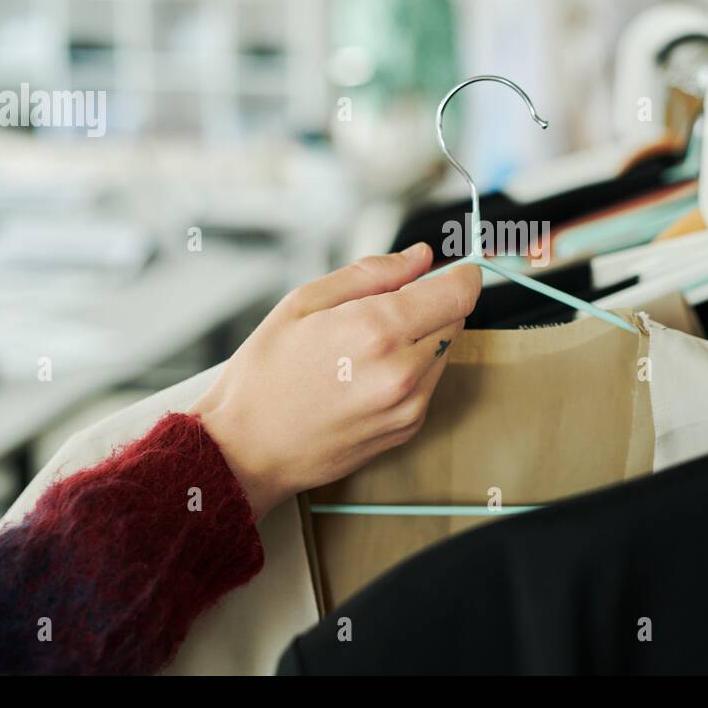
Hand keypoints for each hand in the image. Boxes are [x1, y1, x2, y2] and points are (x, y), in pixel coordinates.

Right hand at [191, 243, 480, 517]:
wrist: (245, 451)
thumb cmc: (264, 375)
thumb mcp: (302, 303)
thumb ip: (371, 273)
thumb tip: (422, 257)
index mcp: (376, 329)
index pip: (459, 293)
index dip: (461, 274)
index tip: (452, 269)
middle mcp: (402, 370)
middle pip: (456, 319)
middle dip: (433, 304)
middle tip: (387, 306)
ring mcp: (409, 405)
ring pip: (445, 351)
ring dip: (423, 338)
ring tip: (366, 346)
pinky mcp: (408, 429)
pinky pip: (430, 383)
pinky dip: (412, 370)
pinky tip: (366, 374)